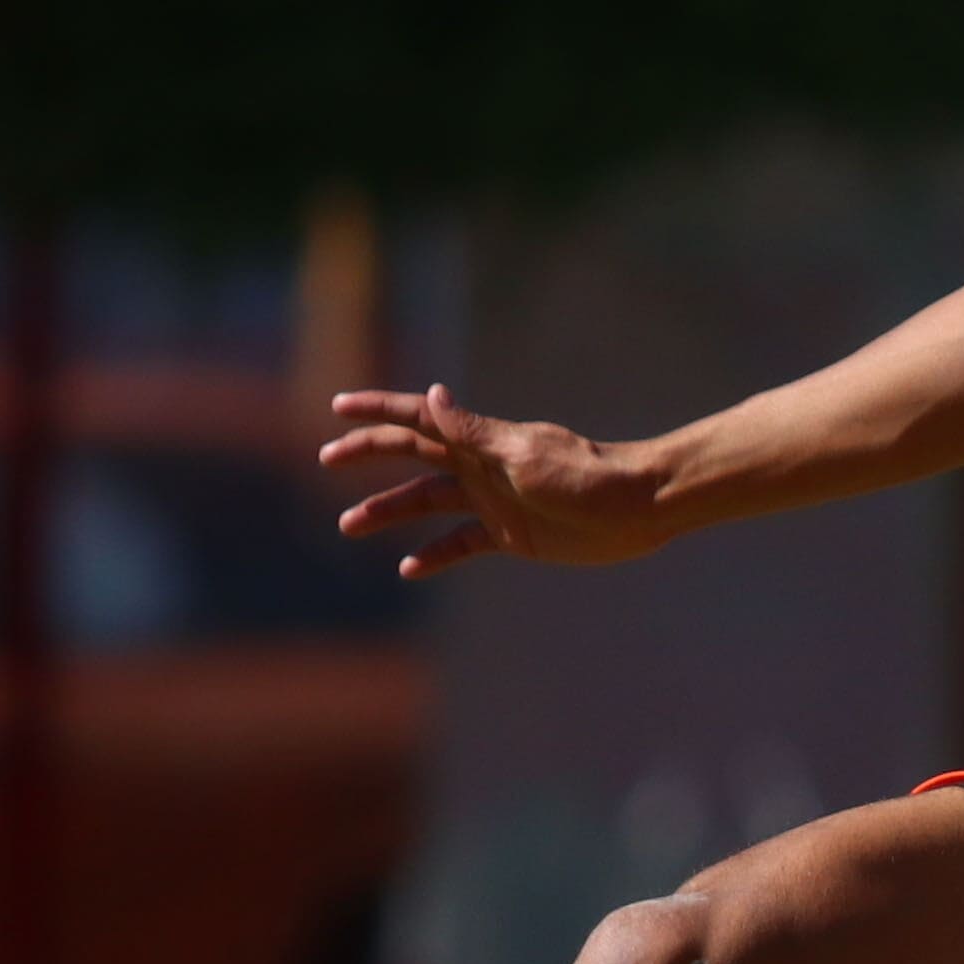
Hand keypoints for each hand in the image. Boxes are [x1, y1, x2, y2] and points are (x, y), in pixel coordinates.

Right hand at [322, 385, 678, 574]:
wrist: (637, 509)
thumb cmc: (585, 477)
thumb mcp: (523, 455)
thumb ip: (473, 432)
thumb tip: (431, 395)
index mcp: (480, 441)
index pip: (418, 418)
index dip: (377, 410)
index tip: (336, 408)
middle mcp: (480, 466)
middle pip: (411, 455)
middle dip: (368, 454)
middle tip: (326, 460)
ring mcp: (492, 500)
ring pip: (426, 502)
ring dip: (388, 510)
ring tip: (348, 525)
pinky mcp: (509, 535)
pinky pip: (461, 543)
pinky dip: (434, 554)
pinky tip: (409, 568)